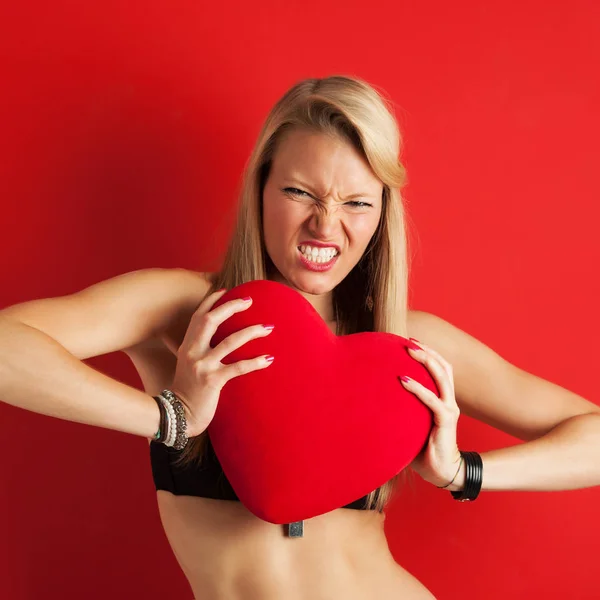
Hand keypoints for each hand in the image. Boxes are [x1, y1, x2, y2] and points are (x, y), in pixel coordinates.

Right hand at [170, 289, 274, 436]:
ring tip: (268, 327)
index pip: (197, 317)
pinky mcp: (212, 381)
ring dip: (251, 331)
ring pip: (230, 341)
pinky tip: (269, 359)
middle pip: (210, 320)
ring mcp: (202, 366)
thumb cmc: (187, 391)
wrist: (177, 417)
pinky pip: (238, 368)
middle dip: (231, 307)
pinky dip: (255, 362)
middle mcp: (193, 352)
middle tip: (250, 300)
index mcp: (187, 346)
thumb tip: (214, 341)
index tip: (226, 291)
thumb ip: (197, 351)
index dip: (211, 301)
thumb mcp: (187, 366)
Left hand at [401, 338, 462, 488]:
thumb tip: (370, 403)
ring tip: (410, 350)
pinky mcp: (446, 421)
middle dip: (427, 351)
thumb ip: (400, 411)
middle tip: (408, 340)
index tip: (410, 342)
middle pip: (443, 366)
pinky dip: (418, 387)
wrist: (441, 472)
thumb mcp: (410, 424)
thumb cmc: (422, 449)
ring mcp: (449, 409)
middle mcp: (448, 400)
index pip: (440, 369)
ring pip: (442, 376)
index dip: (428, 353)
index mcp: (442, 400)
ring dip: (426, 360)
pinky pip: (432, 400)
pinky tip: (402, 379)